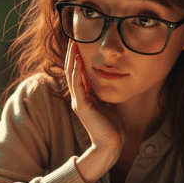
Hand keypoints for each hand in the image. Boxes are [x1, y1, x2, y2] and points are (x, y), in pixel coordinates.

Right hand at [64, 40, 124, 181]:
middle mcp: (78, 98)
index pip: (77, 73)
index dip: (77, 58)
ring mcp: (78, 102)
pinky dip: (77, 71)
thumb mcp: (107, 104)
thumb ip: (102, 93)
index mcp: (84, 97)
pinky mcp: (82, 106)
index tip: (79, 44)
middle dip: (72, 54)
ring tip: (73, 44)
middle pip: (71, 71)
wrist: (111, 144)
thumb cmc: (112, 127)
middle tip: (73, 37)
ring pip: (71, 75)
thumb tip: (105, 81)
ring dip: (72, 58)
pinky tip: (78, 60)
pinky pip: (76, 85)